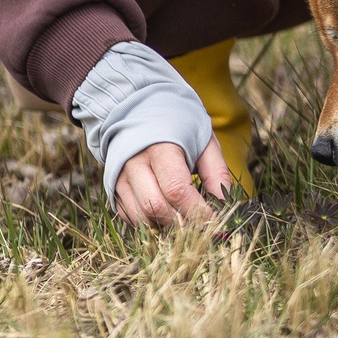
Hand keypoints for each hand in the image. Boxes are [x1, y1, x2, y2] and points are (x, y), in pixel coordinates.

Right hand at [112, 137, 233, 228]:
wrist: (140, 111)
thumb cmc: (178, 127)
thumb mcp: (204, 141)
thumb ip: (216, 172)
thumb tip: (224, 204)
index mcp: (160, 148)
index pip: (176, 190)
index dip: (198, 211)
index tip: (216, 220)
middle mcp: (134, 163)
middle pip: (156, 207)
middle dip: (183, 223)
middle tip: (201, 224)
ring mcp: (120, 176)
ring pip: (141, 216)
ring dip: (166, 226)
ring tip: (183, 218)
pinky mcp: (113, 187)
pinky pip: (130, 217)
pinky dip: (150, 223)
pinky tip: (165, 213)